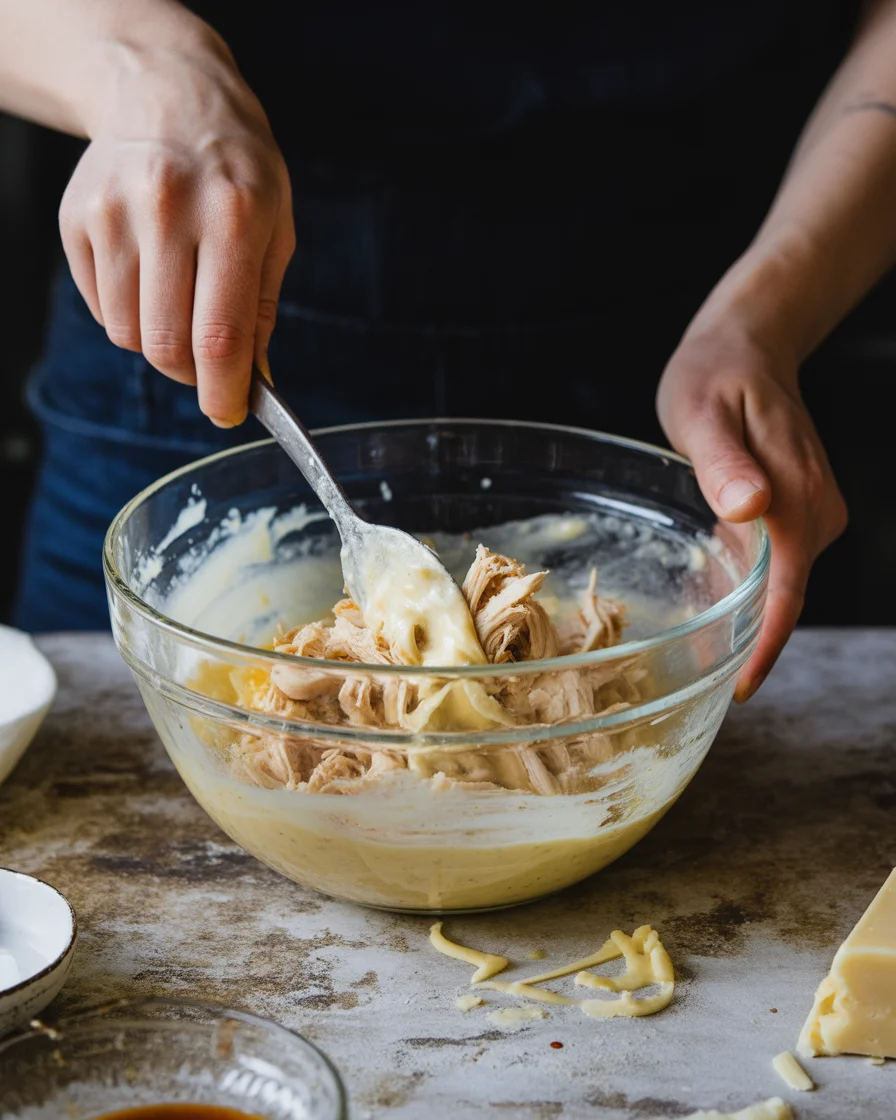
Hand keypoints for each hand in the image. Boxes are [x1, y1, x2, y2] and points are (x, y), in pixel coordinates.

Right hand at [58, 28, 294, 425]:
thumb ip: (263, 307)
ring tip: (183, 308)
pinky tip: (152, 278)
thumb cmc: (235, 167)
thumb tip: (253, 379)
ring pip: (129, 334)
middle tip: (210, 367)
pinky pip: (102, 308)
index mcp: (233, 215)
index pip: (220, 334)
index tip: (229, 412)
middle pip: (166, 344)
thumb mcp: (276, 226)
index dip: (223, 390)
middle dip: (192, 375)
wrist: (166, 93)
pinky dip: (131, 316)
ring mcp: (113, 212)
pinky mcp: (77, 218)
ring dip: (160, 345)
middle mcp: (167, 210)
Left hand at [657, 323, 846, 701]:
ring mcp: (817, 510)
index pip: (788, 589)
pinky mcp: (805, 508)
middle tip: (701, 679)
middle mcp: (818, 510)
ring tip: (705, 649)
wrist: (749, 344)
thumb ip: (724, 464)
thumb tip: (753, 509)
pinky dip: (755, 585)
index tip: (743, 687)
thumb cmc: (717, 375)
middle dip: (754, 642)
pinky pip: (782, 562)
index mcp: (796, 496)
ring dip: (753, 616)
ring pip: (785, 582)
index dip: (767, 644)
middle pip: (789, 595)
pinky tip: (722, 597)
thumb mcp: (703, 414)